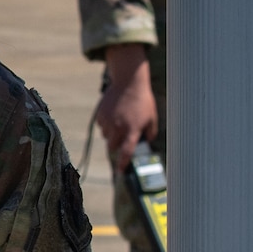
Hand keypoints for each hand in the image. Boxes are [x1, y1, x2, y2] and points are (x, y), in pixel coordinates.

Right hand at [96, 45, 158, 171]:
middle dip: (117, 146)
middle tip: (123, 138)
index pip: (126, 152)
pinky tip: (114, 114)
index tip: (121, 170)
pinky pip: (101, 126)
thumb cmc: (143, 99)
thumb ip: (150, 132)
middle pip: (112, 147)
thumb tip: (147, 142)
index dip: (123, 163)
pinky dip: (106, 124)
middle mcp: (118, 127)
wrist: (129, 81)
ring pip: (106, 136)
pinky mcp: (100, 114)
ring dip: (112, 134)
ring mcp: (108, 121)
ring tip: (120, 121)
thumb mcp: (152, 117)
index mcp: (132, 130)